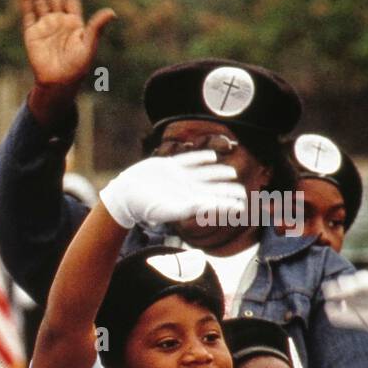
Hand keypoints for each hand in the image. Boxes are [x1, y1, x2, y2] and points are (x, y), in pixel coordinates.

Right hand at [18, 0, 115, 88]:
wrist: (58, 84)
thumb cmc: (77, 69)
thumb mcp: (89, 46)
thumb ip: (96, 28)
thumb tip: (111, 12)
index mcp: (74, 22)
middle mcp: (59, 21)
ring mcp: (45, 26)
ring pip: (40, 0)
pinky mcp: (32, 34)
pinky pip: (28, 13)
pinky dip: (25, 0)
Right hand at [99, 150, 246, 229]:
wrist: (125, 195)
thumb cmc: (145, 207)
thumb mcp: (168, 210)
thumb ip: (190, 208)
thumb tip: (210, 207)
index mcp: (188, 201)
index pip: (213, 202)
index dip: (228, 204)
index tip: (242, 206)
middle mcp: (186, 189)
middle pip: (212, 189)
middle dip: (228, 190)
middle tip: (242, 192)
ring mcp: (179, 177)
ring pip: (205, 174)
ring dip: (219, 173)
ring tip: (232, 173)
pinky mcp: (169, 166)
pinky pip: (189, 160)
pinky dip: (201, 158)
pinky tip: (212, 157)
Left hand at [322, 269, 367, 345]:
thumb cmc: (360, 319)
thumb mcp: (341, 320)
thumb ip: (332, 313)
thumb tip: (328, 303)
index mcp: (342, 292)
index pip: (332, 284)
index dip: (330, 288)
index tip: (331, 296)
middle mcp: (355, 285)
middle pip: (346, 279)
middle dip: (343, 285)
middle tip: (343, 293)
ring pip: (362, 275)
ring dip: (359, 281)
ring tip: (357, 290)